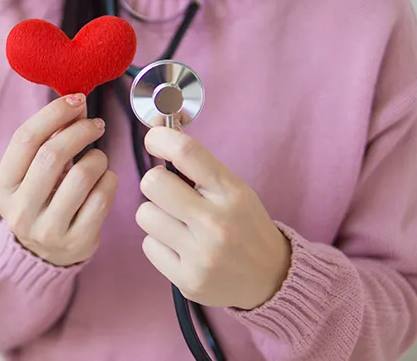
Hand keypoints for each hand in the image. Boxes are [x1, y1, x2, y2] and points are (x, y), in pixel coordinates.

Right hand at [0, 94, 117, 266]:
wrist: (47, 253)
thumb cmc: (42, 199)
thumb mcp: (30, 174)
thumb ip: (46, 141)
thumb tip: (75, 103)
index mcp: (0, 188)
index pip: (25, 139)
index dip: (54, 114)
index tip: (76, 100)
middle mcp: (19, 211)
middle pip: (52, 154)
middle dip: (80, 130)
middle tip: (96, 124)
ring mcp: (48, 230)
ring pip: (82, 175)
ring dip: (97, 157)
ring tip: (97, 158)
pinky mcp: (77, 241)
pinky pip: (102, 197)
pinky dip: (110, 179)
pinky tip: (105, 179)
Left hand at [136, 127, 290, 309]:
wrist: (272, 278)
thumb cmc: (246, 226)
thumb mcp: (235, 190)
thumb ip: (200, 168)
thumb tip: (160, 136)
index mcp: (232, 193)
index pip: (187, 152)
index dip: (160, 139)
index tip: (154, 140)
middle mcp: (217, 223)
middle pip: (153, 182)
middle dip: (155, 182)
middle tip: (169, 192)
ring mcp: (201, 255)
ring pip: (145, 215)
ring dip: (156, 215)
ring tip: (178, 224)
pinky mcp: (188, 280)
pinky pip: (148, 246)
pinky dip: (159, 243)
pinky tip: (181, 247)